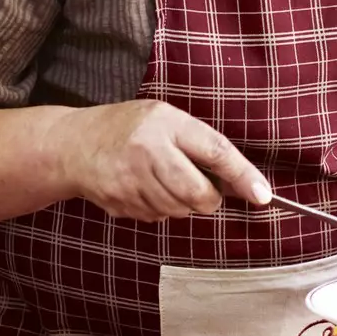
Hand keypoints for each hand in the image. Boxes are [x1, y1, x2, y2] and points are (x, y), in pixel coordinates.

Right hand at [52, 100, 270, 220]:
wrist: (73, 145)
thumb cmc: (129, 127)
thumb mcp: (165, 118)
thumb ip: (199, 144)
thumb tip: (240, 181)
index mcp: (165, 124)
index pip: (215, 151)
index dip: (242, 176)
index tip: (263, 195)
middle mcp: (148, 152)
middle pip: (198, 194)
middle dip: (209, 199)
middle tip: (203, 189)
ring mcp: (131, 181)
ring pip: (180, 210)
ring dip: (183, 203)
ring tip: (165, 179)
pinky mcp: (121, 203)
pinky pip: (158, 217)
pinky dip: (161, 208)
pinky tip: (145, 188)